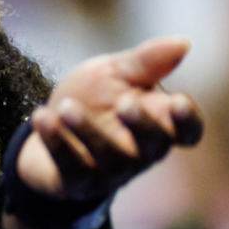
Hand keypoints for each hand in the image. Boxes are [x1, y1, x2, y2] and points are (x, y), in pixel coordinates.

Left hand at [17, 37, 203, 201]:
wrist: (46, 124)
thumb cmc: (92, 98)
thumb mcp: (115, 73)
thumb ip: (145, 61)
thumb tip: (182, 43)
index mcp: (158, 124)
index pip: (187, 130)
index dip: (187, 120)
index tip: (178, 102)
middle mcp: (141, 153)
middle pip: (153, 146)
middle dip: (141, 125)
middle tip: (124, 103)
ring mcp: (110, 173)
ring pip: (109, 157)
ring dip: (87, 130)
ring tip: (65, 107)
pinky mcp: (77, 184)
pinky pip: (71, 168)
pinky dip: (56, 142)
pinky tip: (42, 117)